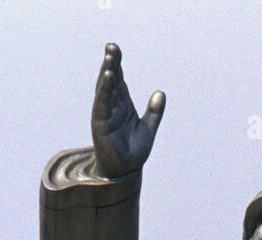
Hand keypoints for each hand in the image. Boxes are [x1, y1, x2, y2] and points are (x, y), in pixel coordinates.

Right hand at [91, 43, 165, 178]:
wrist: (126, 172)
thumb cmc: (133, 151)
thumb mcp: (148, 129)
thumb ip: (154, 112)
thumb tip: (161, 93)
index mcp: (122, 104)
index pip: (118, 79)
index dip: (117, 64)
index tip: (114, 49)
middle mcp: (112, 106)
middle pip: (110, 79)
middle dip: (110, 63)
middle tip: (111, 46)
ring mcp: (105, 113)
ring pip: (105, 89)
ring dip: (106, 72)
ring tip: (110, 57)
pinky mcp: (101, 123)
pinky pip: (103, 103)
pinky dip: (105, 90)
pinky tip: (108, 77)